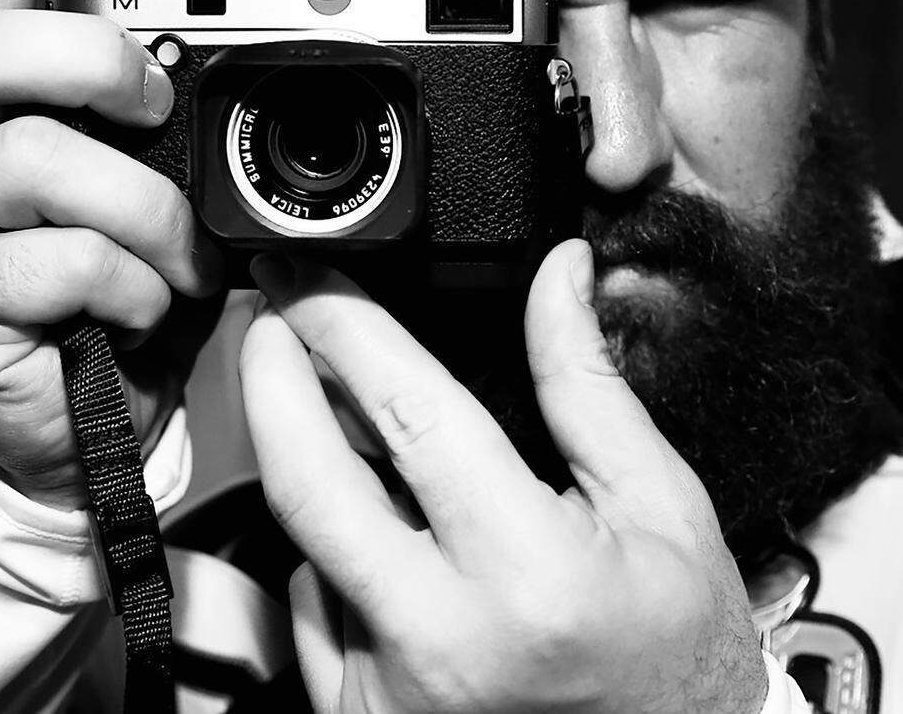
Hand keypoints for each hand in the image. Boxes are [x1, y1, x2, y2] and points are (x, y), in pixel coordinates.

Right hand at [0, 0, 221, 509]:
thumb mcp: (160, 170)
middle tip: (156, 105)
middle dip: (93, 60)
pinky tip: (143, 307)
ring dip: (145, 210)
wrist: (79, 417)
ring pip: (34, 158)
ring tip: (182, 258)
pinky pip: (58, 260)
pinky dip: (132, 284)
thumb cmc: (120, 280)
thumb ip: (164, 70)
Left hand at [239, 241, 767, 713]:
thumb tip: (557, 273)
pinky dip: (328, 541)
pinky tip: (366, 516)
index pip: (407, 413)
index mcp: (529, 572)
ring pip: (300, 538)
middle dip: (268, 375)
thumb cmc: (676, 655)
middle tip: (269, 314)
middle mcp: (442, 638)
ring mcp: (388, 689)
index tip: (308, 273)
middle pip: (306, 480)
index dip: (341, 325)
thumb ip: (588, 382)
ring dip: (295, 448)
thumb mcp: (658, 505)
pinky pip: (312, 604)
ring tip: (316, 393)